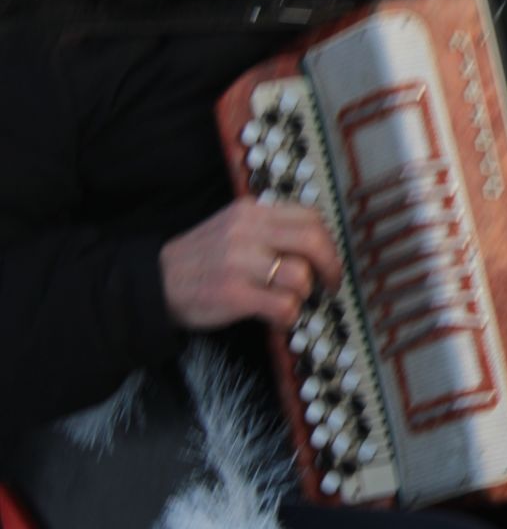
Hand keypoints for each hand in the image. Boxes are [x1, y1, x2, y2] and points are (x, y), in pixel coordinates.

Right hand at [159, 198, 342, 331]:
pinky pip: (284, 306)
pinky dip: (289, 316)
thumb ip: (270, 229)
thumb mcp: (232, 228)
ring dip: (302, 295)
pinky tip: (277, 317)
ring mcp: (238, 263)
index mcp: (250, 212)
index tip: (331, 260)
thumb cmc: (200, 260)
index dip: (330, 242)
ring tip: (287, 300)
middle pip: (313, 242)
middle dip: (331, 266)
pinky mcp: (233, 294)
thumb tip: (318, 245)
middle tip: (331, 284)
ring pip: (300, 276)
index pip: (310, 217)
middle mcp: (246, 232)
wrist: (152, 284)